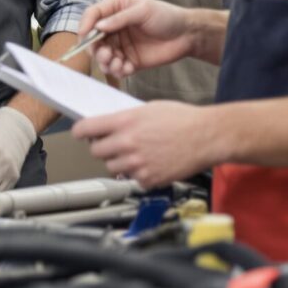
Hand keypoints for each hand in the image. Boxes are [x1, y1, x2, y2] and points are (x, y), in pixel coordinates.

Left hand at [72, 101, 224, 188]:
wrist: (207, 137)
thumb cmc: (184, 119)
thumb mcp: (149, 108)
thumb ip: (125, 119)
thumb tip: (108, 125)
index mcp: (125, 122)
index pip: (85, 129)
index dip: (80, 131)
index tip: (81, 133)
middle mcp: (127, 144)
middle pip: (95, 151)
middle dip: (102, 147)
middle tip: (114, 144)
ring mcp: (137, 164)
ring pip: (111, 167)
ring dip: (119, 162)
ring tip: (137, 153)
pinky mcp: (148, 179)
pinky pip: (132, 179)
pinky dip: (138, 174)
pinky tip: (151, 163)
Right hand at [79, 0, 200, 80]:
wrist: (188, 35)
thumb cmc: (167, 16)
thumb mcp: (143, 11)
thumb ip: (120, 19)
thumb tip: (99, 27)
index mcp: (116, 10)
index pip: (92, 15)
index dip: (85, 25)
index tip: (85, 36)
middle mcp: (115, 28)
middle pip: (94, 40)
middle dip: (96, 49)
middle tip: (105, 54)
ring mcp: (122, 45)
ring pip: (103, 57)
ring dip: (106, 62)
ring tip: (117, 63)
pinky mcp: (130, 61)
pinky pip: (117, 68)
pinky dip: (119, 70)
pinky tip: (128, 69)